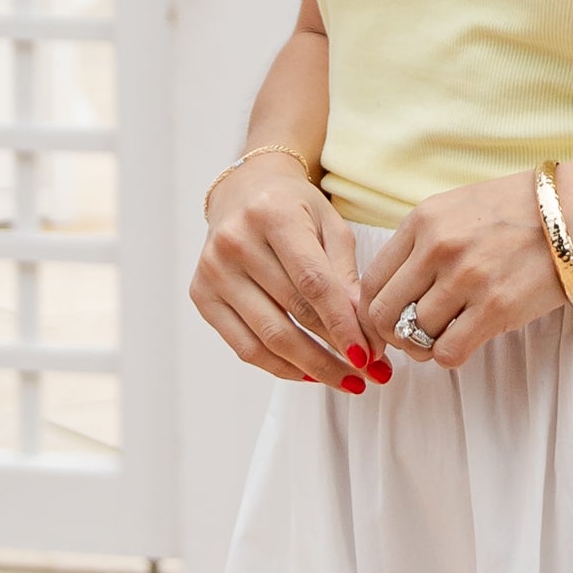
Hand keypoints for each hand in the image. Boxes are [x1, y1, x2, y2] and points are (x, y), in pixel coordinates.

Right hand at [193, 164, 382, 392]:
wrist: (244, 192)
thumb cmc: (295, 209)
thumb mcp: (331, 228)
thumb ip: (347, 277)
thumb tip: (366, 335)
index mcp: (273, 215)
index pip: (313, 284)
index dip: (342, 325)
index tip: (369, 355)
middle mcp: (235, 241)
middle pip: (292, 313)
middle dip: (335, 351)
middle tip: (370, 374)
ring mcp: (213, 270)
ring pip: (268, 337)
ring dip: (312, 367)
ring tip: (346, 380)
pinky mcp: (202, 295)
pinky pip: (244, 347)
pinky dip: (280, 367)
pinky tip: (310, 374)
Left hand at [360, 173, 570, 370]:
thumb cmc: (523, 211)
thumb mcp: (461, 206)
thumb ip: (424, 239)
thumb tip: (396, 286)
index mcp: (423, 221)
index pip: (371, 281)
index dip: (373, 311)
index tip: (388, 322)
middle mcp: (438, 248)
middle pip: (383, 313)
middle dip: (393, 334)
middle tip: (412, 337)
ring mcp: (466, 279)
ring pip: (414, 336)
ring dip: (424, 346)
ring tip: (444, 336)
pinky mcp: (495, 309)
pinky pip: (448, 351)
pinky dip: (449, 355)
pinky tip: (465, 341)